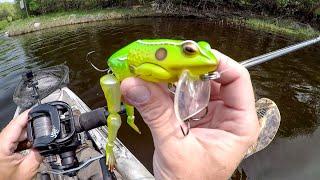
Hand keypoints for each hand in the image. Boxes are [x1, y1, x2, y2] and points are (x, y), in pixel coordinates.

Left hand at [0, 110, 42, 179]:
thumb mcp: (28, 169)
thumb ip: (39, 153)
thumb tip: (46, 143)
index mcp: (2, 145)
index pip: (16, 123)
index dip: (28, 114)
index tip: (37, 109)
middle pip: (18, 128)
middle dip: (32, 128)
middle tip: (45, 130)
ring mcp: (0, 145)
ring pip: (17, 134)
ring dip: (29, 137)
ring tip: (37, 144)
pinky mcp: (2, 149)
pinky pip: (15, 140)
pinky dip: (24, 142)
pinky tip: (30, 148)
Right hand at [121, 50, 258, 178]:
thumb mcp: (175, 146)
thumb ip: (156, 113)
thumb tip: (137, 85)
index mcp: (239, 123)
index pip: (237, 78)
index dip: (216, 61)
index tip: (191, 53)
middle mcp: (227, 115)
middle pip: (214, 77)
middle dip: (189, 67)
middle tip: (167, 59)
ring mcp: (210, 114)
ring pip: (196, 83)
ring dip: (176, 76)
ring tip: (157, 68)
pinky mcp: (194, 116)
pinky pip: (183, 94)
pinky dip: (168, 87)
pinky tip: (154, 83)